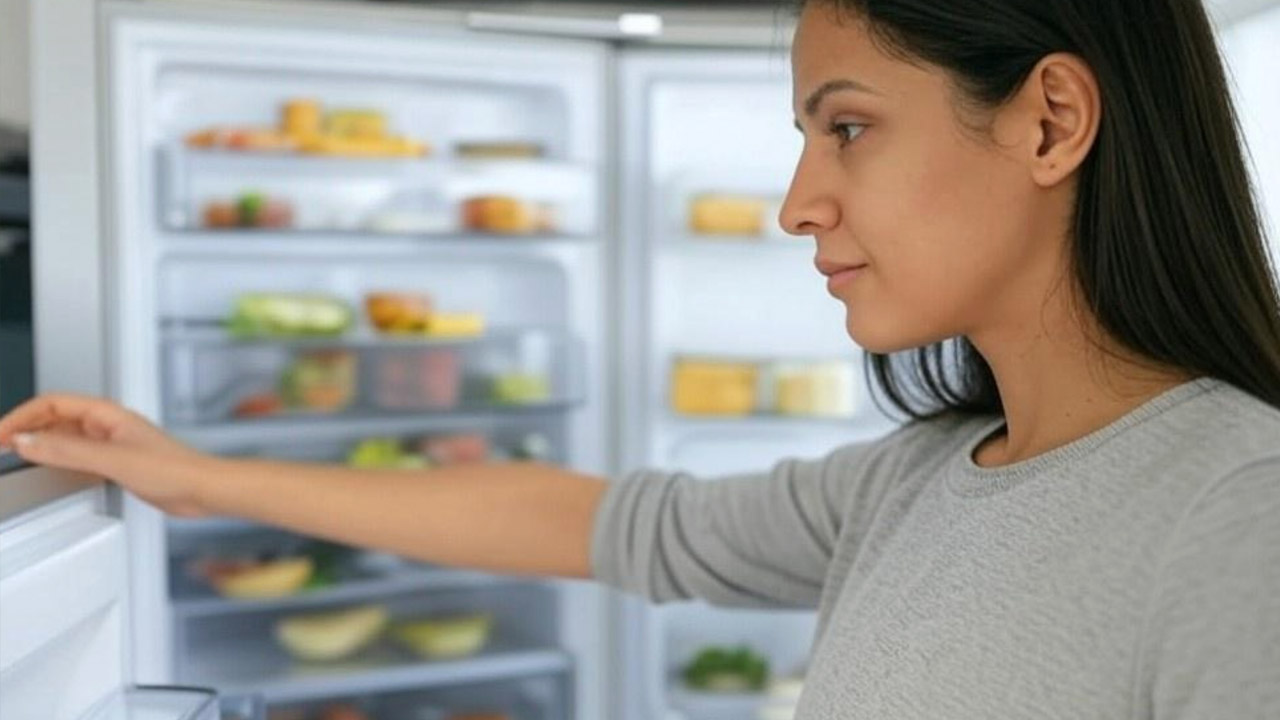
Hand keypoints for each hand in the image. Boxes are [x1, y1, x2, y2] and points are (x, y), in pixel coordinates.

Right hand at [0, 394, 214, 516]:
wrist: (202, 488)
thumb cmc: (174, 469)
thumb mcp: (112, 460)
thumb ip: (68, 451)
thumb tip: (29, 441)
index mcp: (108, 414)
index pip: (53, 403)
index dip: (23, 415)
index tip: (1, 433)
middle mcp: (108, 425)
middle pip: (56, 416)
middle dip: (27, 425)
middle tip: (1, 442)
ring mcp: (112, 443)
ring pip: (66, 435)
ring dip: (41, 441)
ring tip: (17, 452)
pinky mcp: (117, 462)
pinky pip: (78, 454)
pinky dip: (58, 457)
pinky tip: (50, 467)